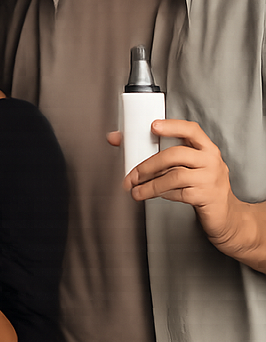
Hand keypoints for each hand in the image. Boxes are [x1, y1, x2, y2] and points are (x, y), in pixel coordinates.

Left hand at [108, 118, 244, 254]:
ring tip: (136, 191)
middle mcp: (211, 160)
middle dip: (148, 164)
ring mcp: (210, 179)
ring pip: (174, 176)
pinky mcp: (206, 197)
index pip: (191, 129)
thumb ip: (159, 153)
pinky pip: (179, 193)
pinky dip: (164, 194)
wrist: (226, 216)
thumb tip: (115, 138)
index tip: (152, 126)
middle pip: (175, 154)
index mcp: (206, 147)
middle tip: (132, 175)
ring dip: (151, 185)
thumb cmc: (200, 184)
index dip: (172, 126)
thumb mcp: (188, 165)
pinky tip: (155, 195)